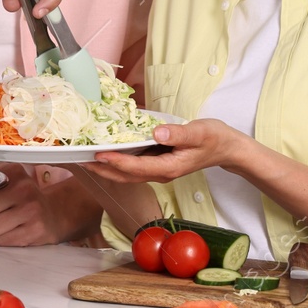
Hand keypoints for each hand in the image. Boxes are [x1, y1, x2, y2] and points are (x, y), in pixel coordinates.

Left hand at [0, 163, 101, 245]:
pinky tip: (15, 230)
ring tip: (6, 222)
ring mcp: (31, 210)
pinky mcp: (35, 230)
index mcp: (15, 172)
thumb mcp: (11, 181)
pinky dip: (4, 238)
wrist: (55, 212)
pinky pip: (2, 240)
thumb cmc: (26, 199)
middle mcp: (24, 189)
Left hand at [74, 119, 244, 184]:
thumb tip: (156, 132)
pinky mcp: (158, 164)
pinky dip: (118, 163)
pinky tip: (108, 153)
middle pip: (126, 176)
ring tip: (87, 159)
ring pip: (127, 174)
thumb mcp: (199, 132)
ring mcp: (159, 171)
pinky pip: (134, 168)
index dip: (117, 162)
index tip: (99, 155)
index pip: (137, 167)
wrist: (226, 148)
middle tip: (80, 161)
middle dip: (103, 170)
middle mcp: (160, 173)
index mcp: (168, 167)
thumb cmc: (214, 138)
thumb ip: (178, 133)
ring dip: (107, 169)